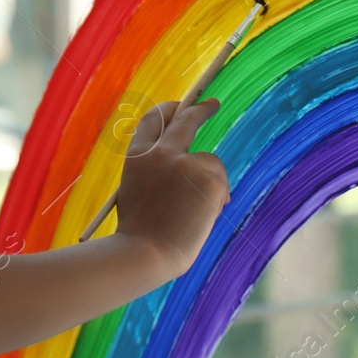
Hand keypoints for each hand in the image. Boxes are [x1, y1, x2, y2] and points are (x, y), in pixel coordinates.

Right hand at [114, 98, 230, 278]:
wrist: (145, 253)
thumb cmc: (139, 233)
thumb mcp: (138, 191)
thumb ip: (158, 171)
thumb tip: (189, 162)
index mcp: (138, 156)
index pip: (153, 120)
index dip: (167, 110)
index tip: (178, 106)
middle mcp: (161, 152)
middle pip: (186, 119)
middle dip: (200, 109)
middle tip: (210, 104)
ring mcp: (185, 162)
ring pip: (210, 161)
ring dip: (209, 182)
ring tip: (193, 213)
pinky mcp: (209, 176)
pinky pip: (220, 181)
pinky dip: (217, 198)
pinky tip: (201, 217)